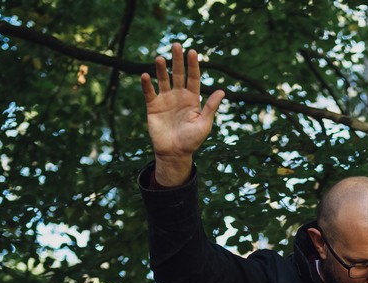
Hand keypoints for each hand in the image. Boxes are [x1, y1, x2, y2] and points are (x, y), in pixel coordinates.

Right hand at [140, 43, 225, 186]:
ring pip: (163, 80)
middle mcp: (179, 96)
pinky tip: (146, 76)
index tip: (193, 52)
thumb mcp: (204, 124)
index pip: (193, 78)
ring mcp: (165, 100)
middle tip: (176, 45)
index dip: (193, 65)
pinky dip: (147, 84)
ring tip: (160, 59)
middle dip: (177, 60)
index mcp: (193, 99)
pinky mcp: (153, 106)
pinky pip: (149, 92)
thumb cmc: (192, 140)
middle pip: (178, 74)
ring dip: (161, 69)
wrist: (175, 153)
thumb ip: (210, 107)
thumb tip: (222, 91)